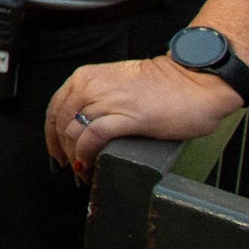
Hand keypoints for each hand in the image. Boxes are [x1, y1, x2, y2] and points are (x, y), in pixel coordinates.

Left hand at [45, 56, 244, 178]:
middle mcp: (91, 85)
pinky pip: (92, 138)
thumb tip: (83, 129)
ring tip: (86, 171)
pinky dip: (87, 155)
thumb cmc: (166, 86)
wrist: (197, 82)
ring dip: (76, 158)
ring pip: (73, 133)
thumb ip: (98, 101)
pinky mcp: (126, 117)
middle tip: (73, 168)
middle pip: (61, 124)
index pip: (54, 109)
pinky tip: (91, 166)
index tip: (58, 153)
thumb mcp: (118, 86)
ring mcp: (107, 100)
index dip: (52, 136)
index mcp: (86, 77)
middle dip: (64, 151)